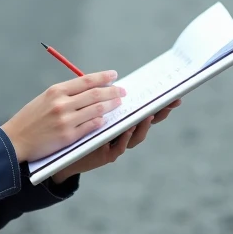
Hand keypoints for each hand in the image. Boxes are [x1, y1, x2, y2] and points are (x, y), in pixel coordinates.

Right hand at [1, 70, 125, 161]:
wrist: (15, 140)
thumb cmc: (30, 119)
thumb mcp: (44, 99)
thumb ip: (64, 94)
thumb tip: (89, 88)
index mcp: (56, 91)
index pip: (86, 80)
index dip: (103, 77)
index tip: (114, 75)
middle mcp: (62, 103)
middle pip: (95, 94)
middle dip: (112, 91)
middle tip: (123, 91)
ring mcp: (66, 120)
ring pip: (97, 110)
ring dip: (111, 105)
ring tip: (119, 103)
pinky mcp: (68, 136)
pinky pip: (91, 126)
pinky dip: (101, 121)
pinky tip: (106, 119)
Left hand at [51, 98, 181, 180]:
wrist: (60, 151)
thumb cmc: (74, 127)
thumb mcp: (88, 109)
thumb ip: (100, 98)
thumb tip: (110, 78)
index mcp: (120, 119)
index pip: (143, 109)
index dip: (157, 102)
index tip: (172, 94)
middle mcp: (122, 133)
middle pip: (146, 122)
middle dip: (159, 113)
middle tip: (170, 103)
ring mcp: (116, 144)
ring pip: (136, 136)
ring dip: (143, 125)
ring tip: (148, 114)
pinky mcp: (106, 156)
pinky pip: (119, 147)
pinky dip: (125, 138)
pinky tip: (128, 128)